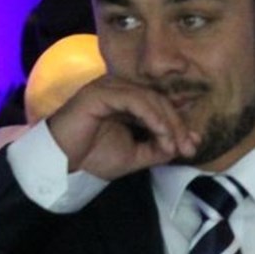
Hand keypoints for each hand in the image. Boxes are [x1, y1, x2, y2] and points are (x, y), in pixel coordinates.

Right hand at [45, 76, 197, 179]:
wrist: (62, 165)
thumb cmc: (92, 158)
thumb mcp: (136, 155)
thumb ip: (159, 147)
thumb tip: (186, 143)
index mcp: (128, 100)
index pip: (162, 106)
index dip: (180, 126)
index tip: (192, 148)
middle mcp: (120, 89)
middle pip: (161, 101)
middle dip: (178, 126)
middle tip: (188, 148)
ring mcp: (110, 88)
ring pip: (151, 99)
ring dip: (168, 123)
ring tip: (173, 145)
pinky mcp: (101, 92)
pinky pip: (136, 100)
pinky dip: (153, 117)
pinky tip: (161, 133)